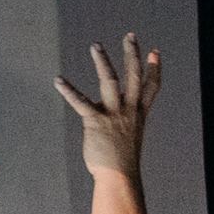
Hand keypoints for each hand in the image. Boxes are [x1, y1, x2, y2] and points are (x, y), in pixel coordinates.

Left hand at [53, 34, 161, 177]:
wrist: (120, 178)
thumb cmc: (121, 162)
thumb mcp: (128, 138)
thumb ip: (120, 123)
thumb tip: (105, 115)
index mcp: (138, 115)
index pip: (151, 87)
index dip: (154, 69)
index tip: (155, 52)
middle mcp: (129, 111)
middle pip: (133, 76)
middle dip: (132, 54)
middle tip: (130, 35)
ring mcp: (114, 115)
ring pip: (110, 81)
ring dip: (103, 62)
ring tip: (96, 45)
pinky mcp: (96, 121)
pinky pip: (80, 102)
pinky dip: (68, 91)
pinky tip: (58, 80)